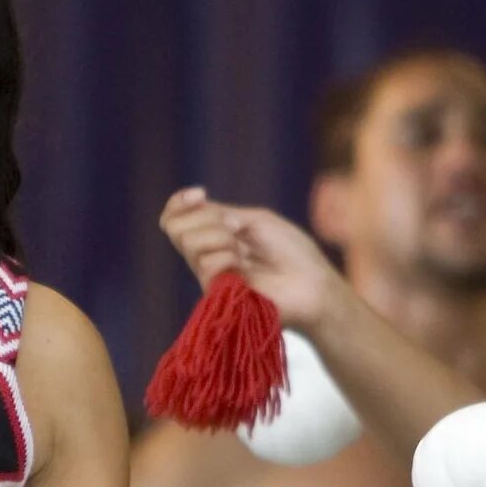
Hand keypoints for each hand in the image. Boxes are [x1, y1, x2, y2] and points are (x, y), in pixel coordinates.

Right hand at [158, 192, 351, 331]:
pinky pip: (204, 264)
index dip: (178, 202)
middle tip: (236, 230)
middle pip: (175, 227)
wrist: (311, 283)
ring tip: (244, 252)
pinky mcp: (213, 292)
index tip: (199, 193)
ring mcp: (208, 273)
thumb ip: (221, 214)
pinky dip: (226, 258)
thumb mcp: (256, 220)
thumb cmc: (291, 251)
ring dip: (220, 237)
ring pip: (188, 242)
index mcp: (214, 233)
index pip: (175, 217)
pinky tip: (244, 269)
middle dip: (206, 220)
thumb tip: (197, 208)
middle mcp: (206, 253)